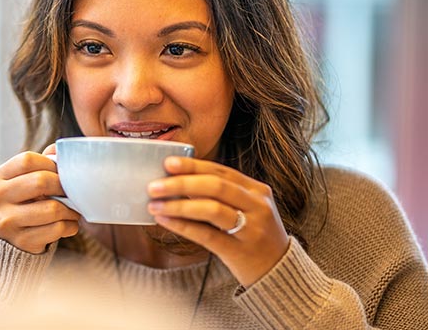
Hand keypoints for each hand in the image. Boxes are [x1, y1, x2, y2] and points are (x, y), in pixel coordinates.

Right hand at [0, 144, 80, 253]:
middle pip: (40, 181)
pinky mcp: (21, 241)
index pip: (27, 160)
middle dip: (63, 186)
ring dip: (71, 210)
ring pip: (52, 209)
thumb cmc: (24, 202)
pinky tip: (68, 224)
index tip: (60, 172)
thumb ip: (42, 163)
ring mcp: (7, 221)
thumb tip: (59, 150)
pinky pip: (56, 229)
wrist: (10, 239)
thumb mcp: (25, 180)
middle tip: (71, 192)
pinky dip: (70, 226)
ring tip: (73, 210)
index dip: (50, 164)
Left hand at [147, 157, 289, 286]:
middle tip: (154, 186)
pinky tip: (164, 220)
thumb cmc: (254, 235)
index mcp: (257, 190)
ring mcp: (251, 229)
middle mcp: (258, 206)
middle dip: (182, 183)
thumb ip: (221, 194)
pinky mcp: (240, 252)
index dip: (193, 166)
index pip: (221, 171)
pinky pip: (206, 235)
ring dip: (179, 205)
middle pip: (216, 187)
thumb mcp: (247, 208)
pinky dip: (182, 226)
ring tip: (154, 204)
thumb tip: (178, 180)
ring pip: (211, 209)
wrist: (279, 270)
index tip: (168, 163)